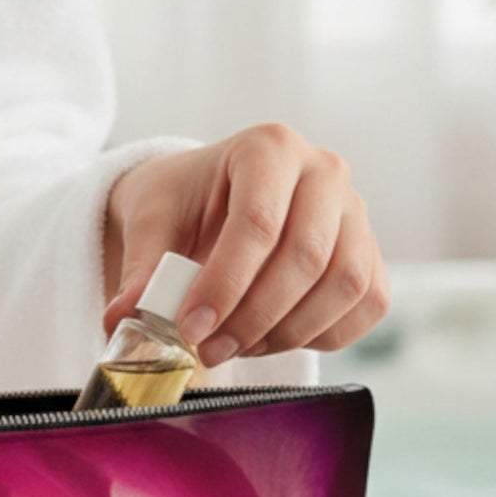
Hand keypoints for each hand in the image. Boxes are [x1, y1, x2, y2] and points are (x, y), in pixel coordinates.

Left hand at [103, 125, 390, 365]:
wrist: (214, 201)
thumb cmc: (184, 203)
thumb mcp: (151, 221)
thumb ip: (143, 267)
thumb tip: (124, 319)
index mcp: (269, 148)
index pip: (258, 221)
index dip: (224, 284)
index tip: (190, 328)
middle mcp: (324, 171)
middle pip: (307, 256)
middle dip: (254, 316)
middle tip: (210, 348)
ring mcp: (356, 212)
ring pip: (344, 284)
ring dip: (287, 331)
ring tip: (237, 346)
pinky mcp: (370, 253)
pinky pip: (367, 303)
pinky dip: (323, 335)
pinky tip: (273, 339)